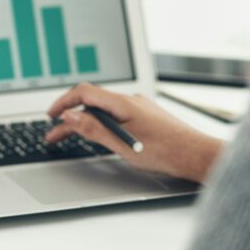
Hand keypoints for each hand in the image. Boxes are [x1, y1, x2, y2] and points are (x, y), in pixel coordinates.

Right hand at [45, 83, 222, 182]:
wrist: (197, 155)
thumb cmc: (166, 151)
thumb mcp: (122, 144)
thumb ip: (93, 129)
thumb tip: (70, 116)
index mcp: (123, 103)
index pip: (84, 93)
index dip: (64, 102)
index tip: (51, 116)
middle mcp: (130, 101)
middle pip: (91, 102)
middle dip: (70, 116)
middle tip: (54, 133)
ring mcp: (138, 108)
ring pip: (102, 110)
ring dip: (84, 122)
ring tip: (70, 137)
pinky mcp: (144, 117)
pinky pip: (115, 115)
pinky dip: (99, 123)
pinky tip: (97, 135)